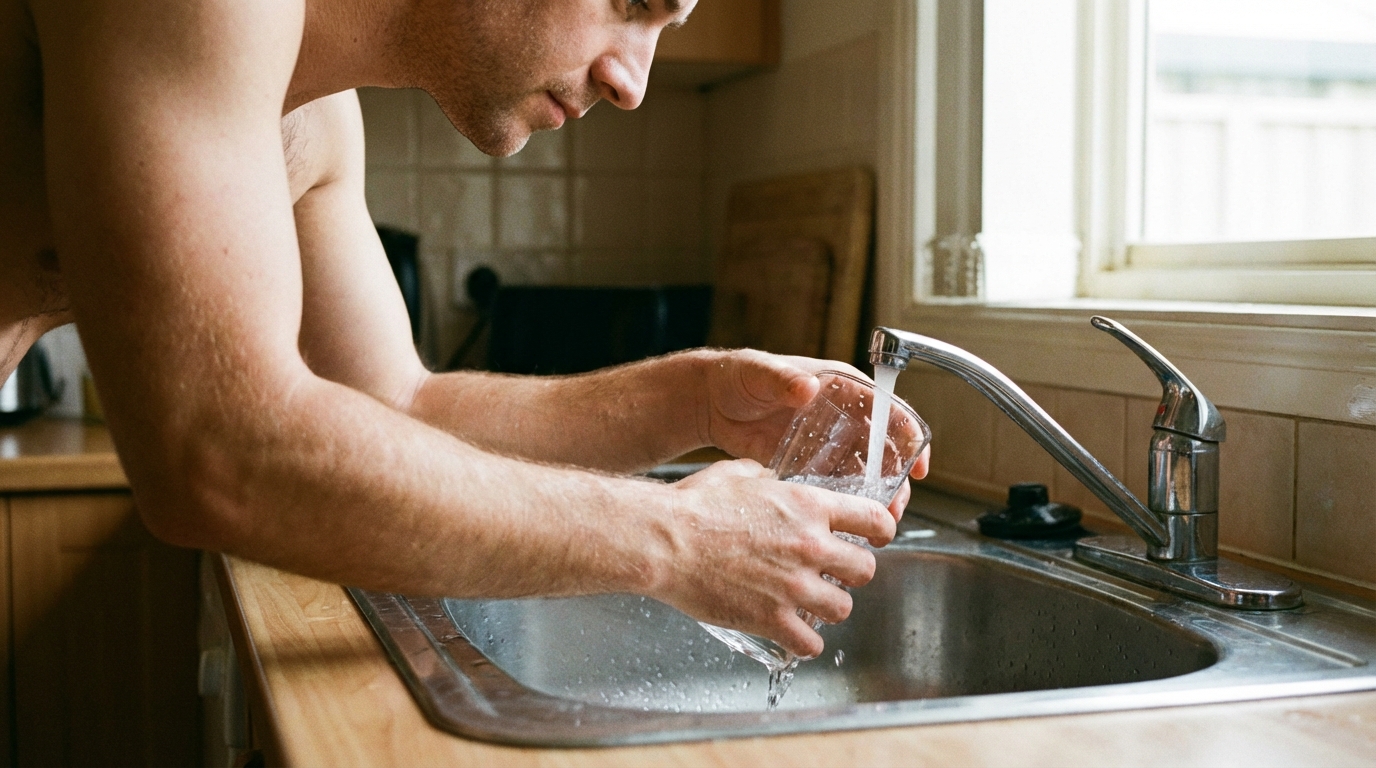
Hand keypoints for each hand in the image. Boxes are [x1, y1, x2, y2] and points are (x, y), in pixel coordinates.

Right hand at [650, 459, 895, 658]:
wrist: (665, 540)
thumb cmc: (694, 505)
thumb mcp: (738, 473)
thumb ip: (767, 478)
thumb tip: (770, 480)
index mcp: (809, 506)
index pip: (875, 520)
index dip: (880, 530)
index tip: (876, 537)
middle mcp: (811, 547)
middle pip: (865, 570)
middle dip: (851, 572)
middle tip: (834, 573)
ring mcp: (794, 587)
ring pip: (842, 609)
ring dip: (828, 606)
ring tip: (810, 603)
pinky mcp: (772, 619)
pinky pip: (809, 644)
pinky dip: (803, 642)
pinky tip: (792, 633)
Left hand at [699, 349, 931, 523]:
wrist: (711, 402)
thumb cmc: (737, 376)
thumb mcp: (760, 373)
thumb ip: (783, 379)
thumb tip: (807, 386)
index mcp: (840, 386)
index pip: (888, 408)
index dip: (908, 436)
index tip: (918, 463)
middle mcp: (842, 414)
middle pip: (883, 448)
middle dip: (896, 479)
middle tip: (894, 508)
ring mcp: (828, 440)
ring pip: (865, 471)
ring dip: (876, 497)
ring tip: (877, 525)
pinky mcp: (811, 463)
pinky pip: (837, 484)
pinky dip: (847, 503)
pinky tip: (848, 523)